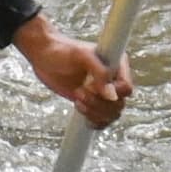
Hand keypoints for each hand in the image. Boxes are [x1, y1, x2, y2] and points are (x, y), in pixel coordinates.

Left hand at [12, 14, 132, 126]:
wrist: (44, 55)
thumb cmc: (62, 50)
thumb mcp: (81, 55)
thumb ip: (100, 72)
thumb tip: (112, 95)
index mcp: (117, 65)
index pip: (126, 88)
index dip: (112, 93)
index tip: (91, 87)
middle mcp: (113, 80)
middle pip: (119, 105)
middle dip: (98, 103)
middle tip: (79, 92)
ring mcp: (103, 93)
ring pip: (111, 114)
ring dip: (94, 112)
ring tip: (77, 99)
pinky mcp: (92, 103)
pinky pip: (102, 121)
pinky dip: (93, 121)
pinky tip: (80, 110)